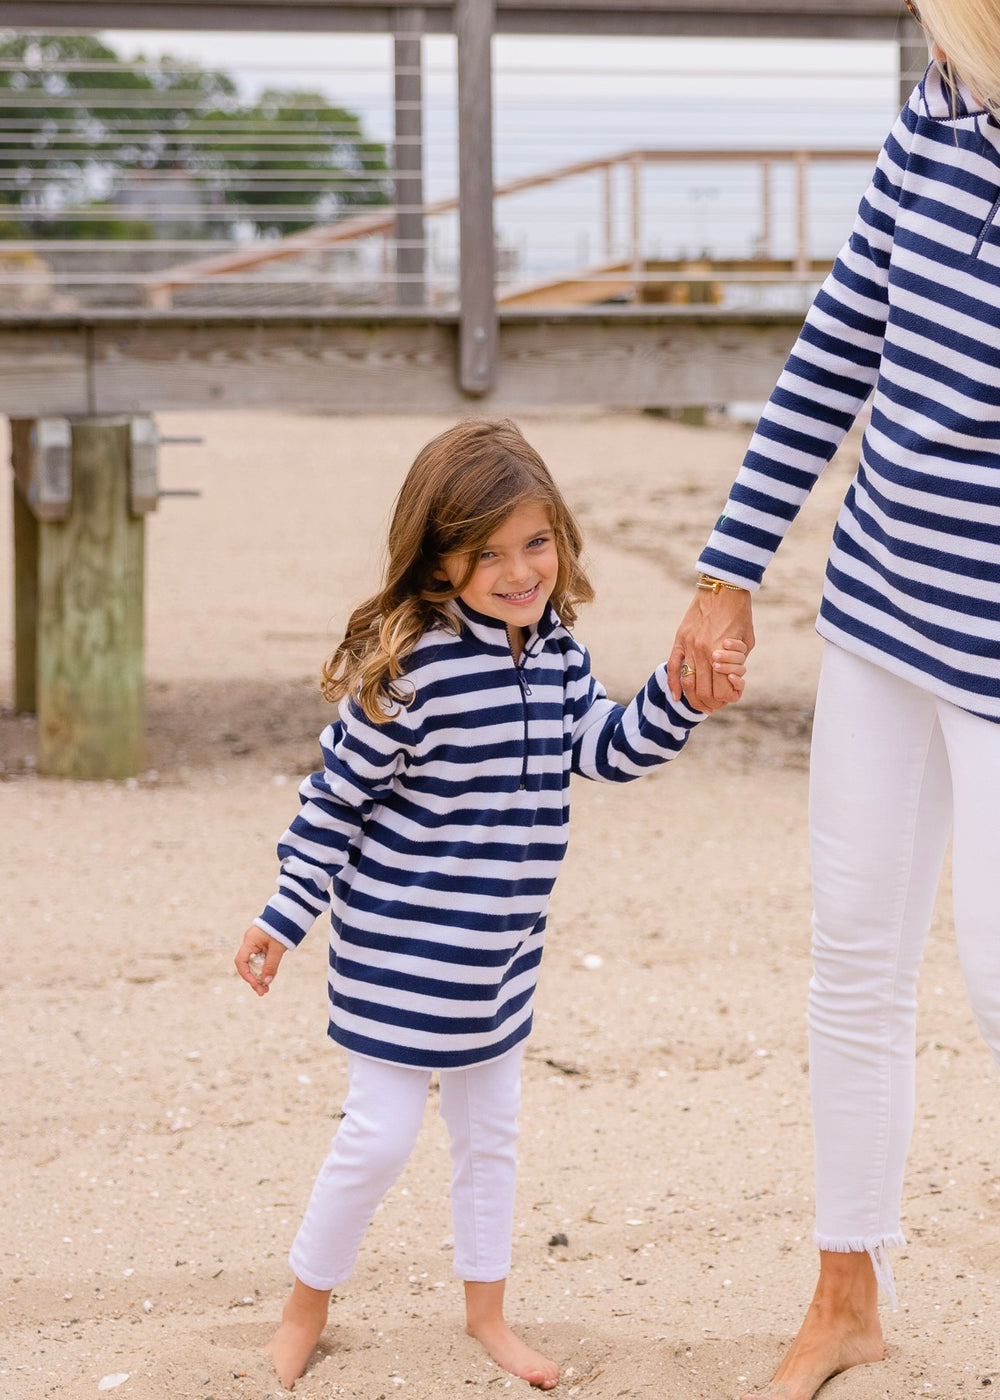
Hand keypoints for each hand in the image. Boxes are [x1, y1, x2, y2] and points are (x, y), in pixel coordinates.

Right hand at [234, 925, 286, 996]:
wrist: (291, 913)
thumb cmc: (283, 927)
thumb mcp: (277, 948)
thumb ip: (271, 965)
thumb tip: (266, 982)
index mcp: (249, 941)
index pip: (241, 961)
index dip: (246, 975)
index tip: (256, 984)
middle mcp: (250, 943)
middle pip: (247, 965)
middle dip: (254, 979)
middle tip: (263, 992)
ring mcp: (256, 944)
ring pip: (255, 964)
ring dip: (260, 976)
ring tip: (267, 989)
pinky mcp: (263, 945)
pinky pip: (261, 959)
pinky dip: (265, 968)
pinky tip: (270, 977)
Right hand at [668, 585, 754, 712]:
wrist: (723, 588)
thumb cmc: (739, 614)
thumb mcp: (747, 641)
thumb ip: (738, 662)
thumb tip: (731, 681)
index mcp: (721, 653)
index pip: (722, 689)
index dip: (729, 697)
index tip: (733, 697)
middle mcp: (702, 652)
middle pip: (703, 690)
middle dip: (712, 702)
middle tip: (717, 705)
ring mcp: (688, 647)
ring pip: (688, 683)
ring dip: (694, 699)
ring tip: (702, 705)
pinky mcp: (679, 640)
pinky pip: (673, 667)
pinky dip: (674, 684)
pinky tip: (677, 697)